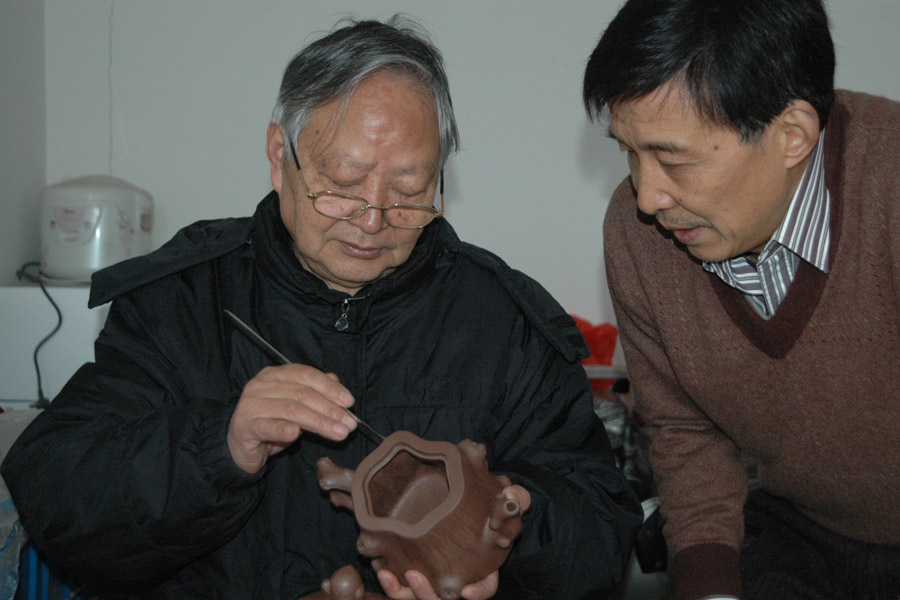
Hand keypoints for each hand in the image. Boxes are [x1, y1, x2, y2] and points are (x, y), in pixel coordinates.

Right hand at [227, 364, 356, 472]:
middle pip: (301, 393)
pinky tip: (296, 434)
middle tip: (350, 423)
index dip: (329, 387)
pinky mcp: (244, 427)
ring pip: (291, 410)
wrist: (240, 446)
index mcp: (274, 375)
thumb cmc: (271, 422)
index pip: (305, 375)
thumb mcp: (295, 405)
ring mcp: (250, 405)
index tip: (350, 401)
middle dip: (330, 409)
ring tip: (339, 433)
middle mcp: (261, 385)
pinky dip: (283, 430)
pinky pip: (267, 427)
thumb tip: (336, 382)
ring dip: (319, 422)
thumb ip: (313, 392)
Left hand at [376, 485, 530, 599]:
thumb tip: (513, 495)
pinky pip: (401, 587)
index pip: (485, 588)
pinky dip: (390, 581)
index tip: (467, 593)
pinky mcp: (414, 572)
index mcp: (483, 569)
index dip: (477, 593)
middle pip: (443, 598)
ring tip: (387, 573)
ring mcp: (435, 577)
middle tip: (415, 576)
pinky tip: (380, 567)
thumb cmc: (487, 506)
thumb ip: (515, 499)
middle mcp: (458, 578)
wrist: (460, 501)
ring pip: (417, 597)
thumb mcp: (506, 500)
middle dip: (426, 594)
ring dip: (401, 591)